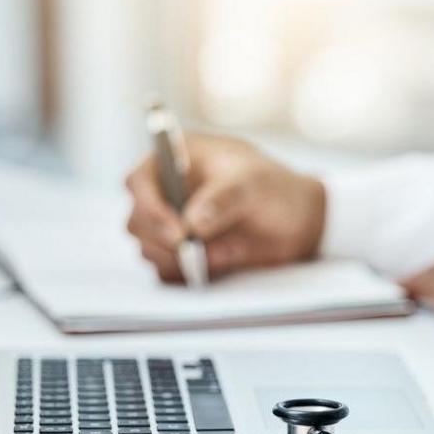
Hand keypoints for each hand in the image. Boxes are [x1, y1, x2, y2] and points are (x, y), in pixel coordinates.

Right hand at [125, 134, 325, 281]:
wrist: (297, 219)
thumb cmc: (272, 186)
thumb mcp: (253, 183)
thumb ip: (223, 198)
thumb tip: (193, 222)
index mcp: (175, 160)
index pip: (139, 181)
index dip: (149, 206)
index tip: (177, 231)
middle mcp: (166, 193)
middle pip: (137, 220)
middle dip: (158, 239)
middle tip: (189, 250)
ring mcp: (172, 224)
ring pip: (148, 247)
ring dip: (169, 258)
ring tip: (206, 257)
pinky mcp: (183, 253)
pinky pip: (166, 268)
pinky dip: (180, 272)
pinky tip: (204, 268)